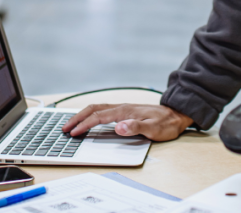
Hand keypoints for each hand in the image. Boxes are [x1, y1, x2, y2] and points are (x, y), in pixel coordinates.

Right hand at [61, 104, 192, 141]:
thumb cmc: (165, 124)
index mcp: (125, 111)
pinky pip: (103, 110)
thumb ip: (135, 127)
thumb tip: (118, 127)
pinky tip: (88, 120)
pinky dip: (91, 114)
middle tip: (64, 128)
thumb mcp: (153, 129)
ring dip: (83, 115)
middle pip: (94, 109)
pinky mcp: (125, 111)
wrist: (176, 115)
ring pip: (98, 108)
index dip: (84, 124)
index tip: (73, 132)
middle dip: (78, 118)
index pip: (99, 117)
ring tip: (71, 124)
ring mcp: (123, 108)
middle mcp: (122, 107)